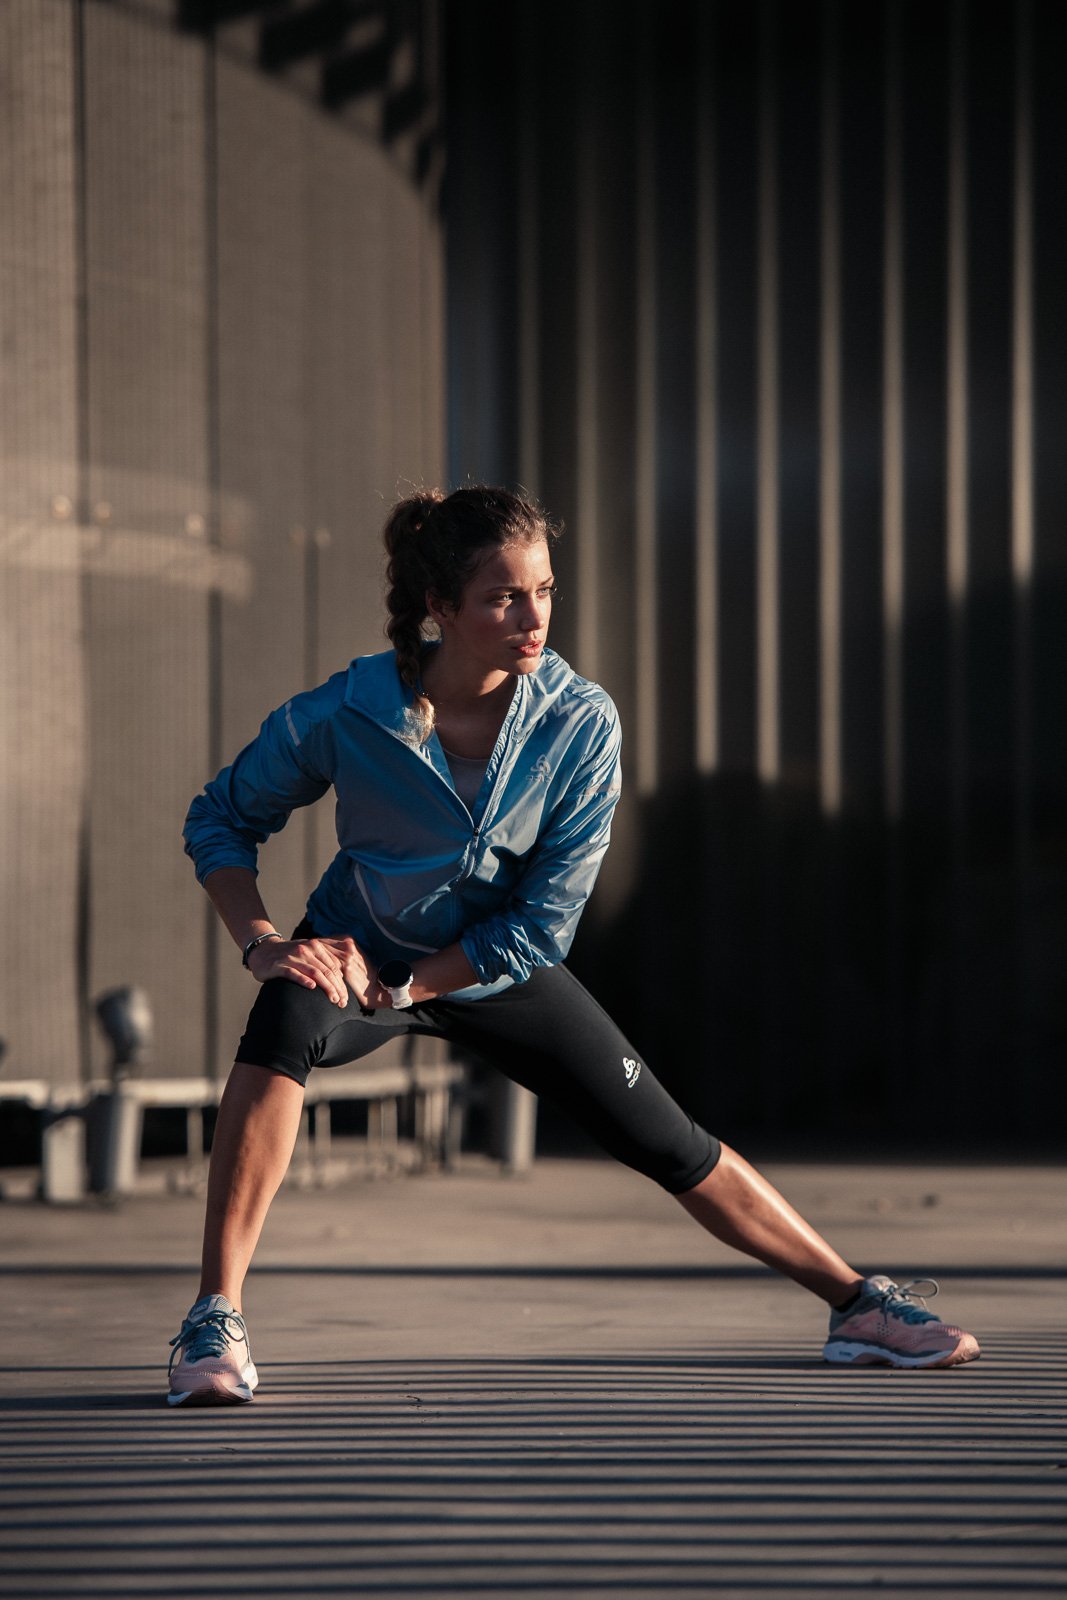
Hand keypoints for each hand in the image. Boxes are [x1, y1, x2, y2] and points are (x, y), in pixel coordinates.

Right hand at [247, 934, 386, 1008]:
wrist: (263, 951)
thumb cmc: (289, 955)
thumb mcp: (308, 952)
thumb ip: (324, 960)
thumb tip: (343, 975)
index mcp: (316, 946)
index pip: (334, 967)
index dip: (342, 984)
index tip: (346, 999)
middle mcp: (306, 950)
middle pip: (327, 971)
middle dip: (337, 988)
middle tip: (342, 1003)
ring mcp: (292, 957)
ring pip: (314, 972)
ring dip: (326, 987)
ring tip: (333, 999)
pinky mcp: (279, 965)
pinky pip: (293, 973)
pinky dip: (304, 979)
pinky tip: (312, 987)